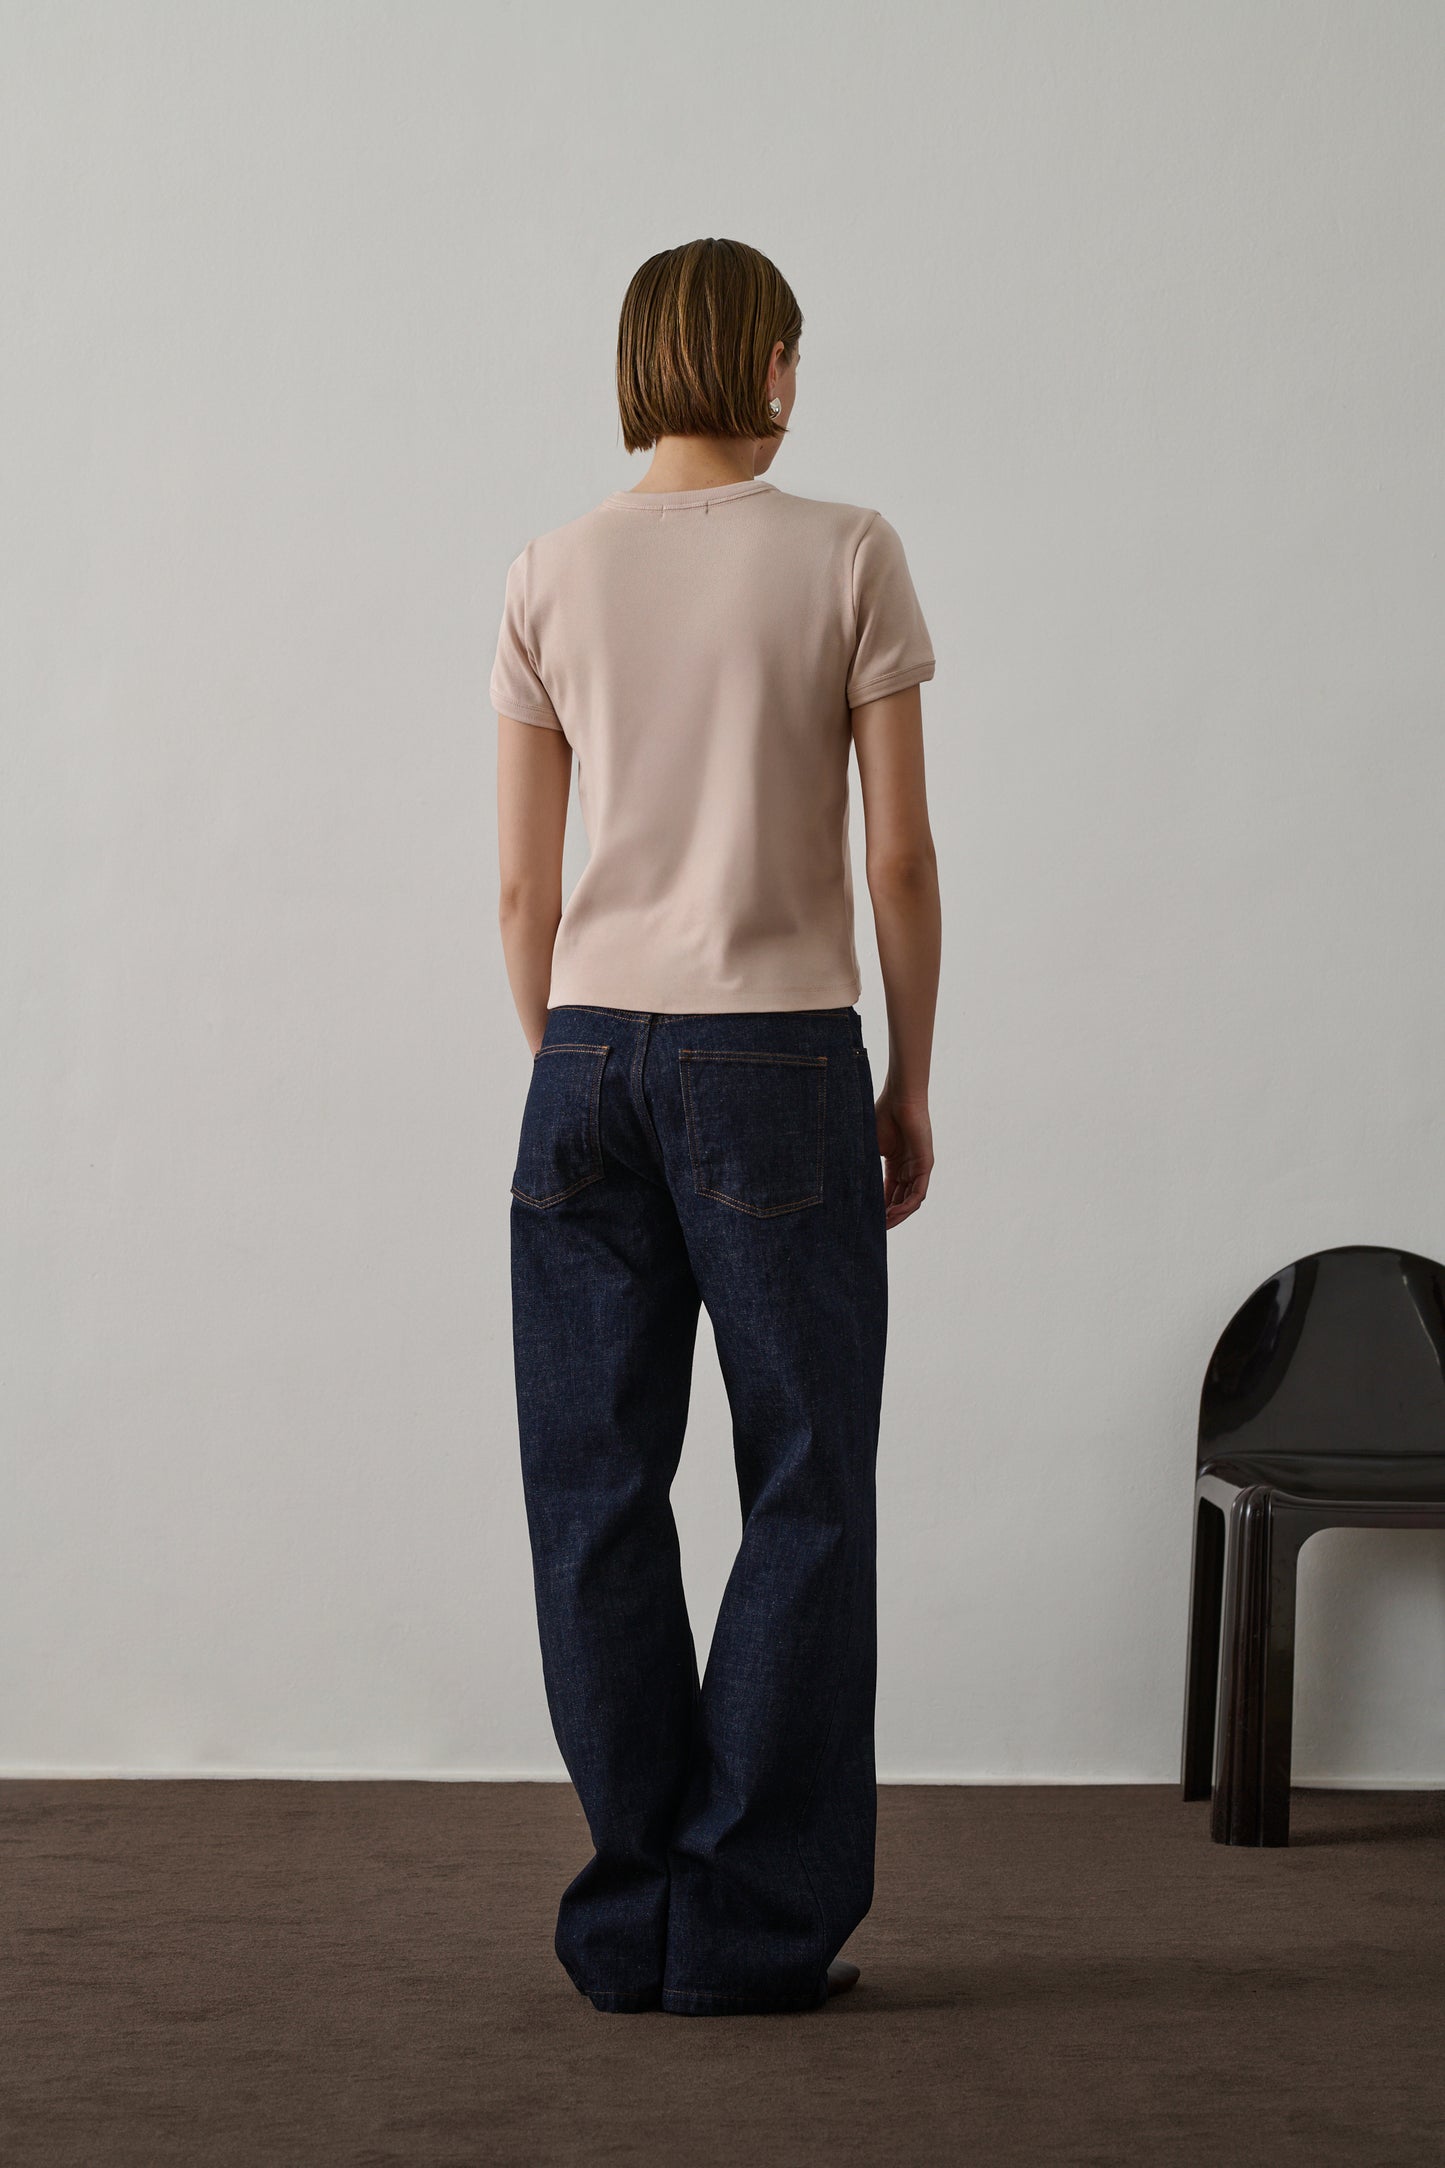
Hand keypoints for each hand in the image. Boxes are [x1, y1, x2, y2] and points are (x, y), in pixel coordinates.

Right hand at [874, 1086, 932, 1228]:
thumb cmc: (883, 1116)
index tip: (867, 1220)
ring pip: (910, 1201)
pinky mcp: (925, 1165)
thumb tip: (842, 1183)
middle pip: (900, 1200)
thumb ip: (863, 1165)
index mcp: (896, 1164)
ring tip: (884, 1226)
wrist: (899, 1099)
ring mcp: (918, 1167)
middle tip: (875, 1229)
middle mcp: (909, 1168)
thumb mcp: (869, 1148)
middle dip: (888, 1216)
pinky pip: (918, 1193)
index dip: (879, 1208)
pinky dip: (906, 1206)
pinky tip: (893, 1214)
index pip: (888, 1192)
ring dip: (898, 1215)